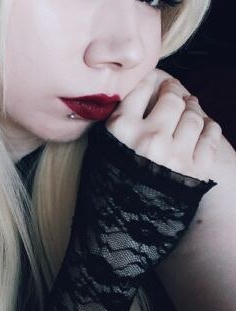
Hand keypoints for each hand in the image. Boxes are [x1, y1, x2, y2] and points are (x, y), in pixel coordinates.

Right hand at [105, 69, 221, 181]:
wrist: (120, 230)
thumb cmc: (106, 188)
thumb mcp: (100, 150)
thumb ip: (115, 123)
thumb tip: (134, 95)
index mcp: (120, 130)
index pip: (141, 88)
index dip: (150, 80)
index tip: (153, 80)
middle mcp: (148, 138)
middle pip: (171, 99)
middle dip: (175, 91)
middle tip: (174, 92)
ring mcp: (174, 155)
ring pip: (194, 116)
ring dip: (193, 108)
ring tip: (190, 107)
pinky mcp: (194, 171)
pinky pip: (210, 136)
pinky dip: (209, 127)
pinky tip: (204, 126)